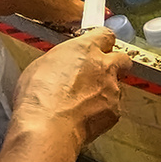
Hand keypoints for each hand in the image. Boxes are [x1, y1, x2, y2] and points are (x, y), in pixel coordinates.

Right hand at [11, 28, 128, 148]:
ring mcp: (112, 89)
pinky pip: (113, 108)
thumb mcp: (41, 65)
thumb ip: (62, 61)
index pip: (105, 35)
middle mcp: (104, 66)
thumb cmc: (38, 96)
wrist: (48, 126)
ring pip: (116, 86)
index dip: (102, 42)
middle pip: (122, 58)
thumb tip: (63, 66)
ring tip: (84, 103)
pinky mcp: (115, 111)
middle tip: (101, 73)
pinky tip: (85, 117)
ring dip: (105, 91)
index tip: (99, 46)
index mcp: (85, 49)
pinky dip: (103, 111)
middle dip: (115, 64)